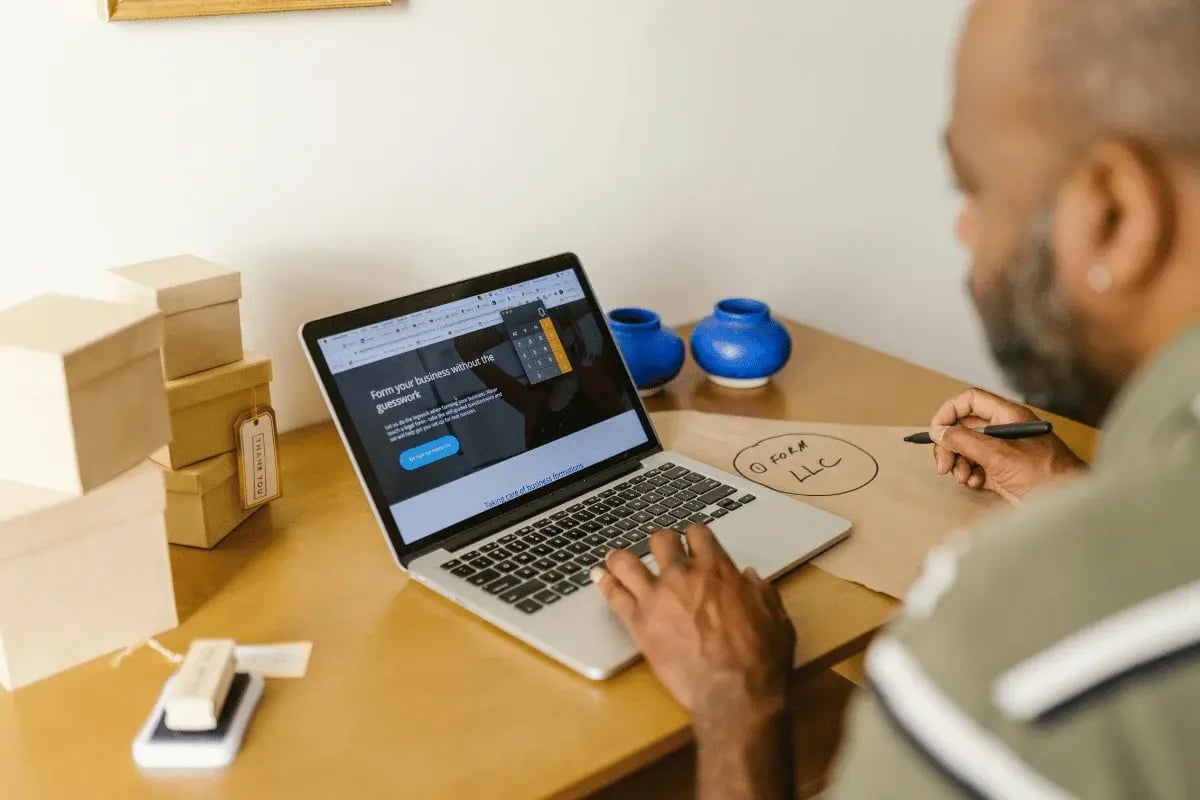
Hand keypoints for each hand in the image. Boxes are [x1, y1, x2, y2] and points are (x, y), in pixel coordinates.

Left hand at [592, 526, 794, 730]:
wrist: (733, 692)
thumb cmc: (759, 659)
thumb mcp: (775, 619)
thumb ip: (762, 593)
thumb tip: (750, 578)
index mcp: (717, 570)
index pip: (698, 534)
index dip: (694, 535)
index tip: (691, 541)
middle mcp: (683, 575)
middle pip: (661, 541)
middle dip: (661, 543)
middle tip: (659, 550)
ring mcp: (657, 597)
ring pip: (628, 562)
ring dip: (621, 557)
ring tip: (615, 557)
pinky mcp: (639, 623)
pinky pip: (614, 595)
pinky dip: (605, 582)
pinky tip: (599, 577)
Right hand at [930, 388, 1084, 503]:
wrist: (1069, 507)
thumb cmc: (1048, 476)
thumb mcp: (1000, 456)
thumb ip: (966, 441)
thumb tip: (939, 431)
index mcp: (1009, 416)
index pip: (971, 401)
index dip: (950, 412)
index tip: (937, 432)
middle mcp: (1004, 431)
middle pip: (963, 428)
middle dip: (950, 445)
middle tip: (943, 465)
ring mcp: (1003, 453)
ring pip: (966, 450)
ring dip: (958, 463)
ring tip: (963, 477)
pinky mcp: (1002, 473)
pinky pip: (975, 468)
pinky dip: (969, 476)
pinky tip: (976, 484)